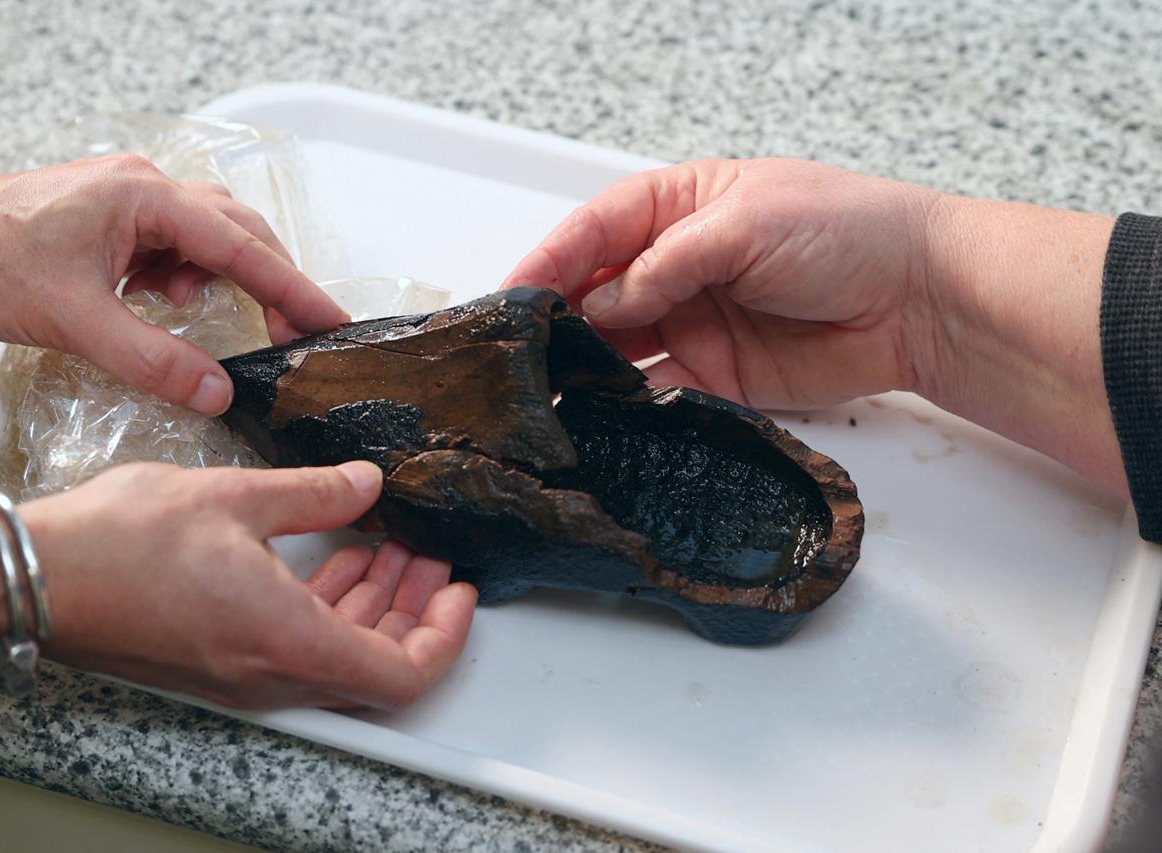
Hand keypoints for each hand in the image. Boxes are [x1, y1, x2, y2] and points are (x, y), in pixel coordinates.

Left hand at [0, 155, 348, 414]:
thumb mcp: (76, 320)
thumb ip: (154, 359)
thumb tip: (218, 391)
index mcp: (143, 196)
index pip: (240, 245)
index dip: (292, 288)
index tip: (330, 320)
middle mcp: (143, 188)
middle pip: (236, 230)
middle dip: (272, 282)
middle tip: (298, 332)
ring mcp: (126, 201)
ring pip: (207, 237)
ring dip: (226, 279)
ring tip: (230, 323)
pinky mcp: (110, 221)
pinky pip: (172, 247)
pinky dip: (186, 280)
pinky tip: (168, 306)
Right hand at [16, 461, 476, 709]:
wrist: (31, 577)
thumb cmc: (118, 544)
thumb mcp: (237, 496)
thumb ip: (317, 493)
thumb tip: (367, 485)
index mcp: (289, 641)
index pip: (402, 673)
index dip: (444, 635)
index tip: (459, 590)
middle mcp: (271, 672)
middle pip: (374, 663)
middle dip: (413, 608)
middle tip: (428, 555)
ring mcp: (243, 672)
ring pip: (335, 653)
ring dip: (371, 603)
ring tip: (388, 543)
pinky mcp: (218, 659)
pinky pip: (296, 644)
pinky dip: (326, 605)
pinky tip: (333, 554)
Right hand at [504, 158, 1123, 493]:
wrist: (918, 301)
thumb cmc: (847, 232)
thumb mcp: (745, 224)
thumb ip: (667, 263)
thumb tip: (602, 302)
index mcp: (682, 207)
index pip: (599, 230)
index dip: (553, 258)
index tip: (513, 292)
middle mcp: (679, 265)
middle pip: (598, 290)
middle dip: (557, 316)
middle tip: (519, 348)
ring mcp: (695, 323)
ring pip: (619, 345)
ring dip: (585, 363)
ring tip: (547, 386)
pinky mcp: (716, 378)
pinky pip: (658, 391)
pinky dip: (628, 403)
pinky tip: (601, 413)